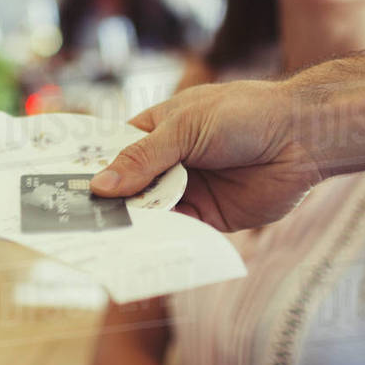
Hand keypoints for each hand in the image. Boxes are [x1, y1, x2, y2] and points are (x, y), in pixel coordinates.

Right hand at [91, 80, 323, 231]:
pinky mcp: (211, 217)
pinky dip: (164, 239)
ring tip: (105, 242)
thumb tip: (99, 186)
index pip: (115, 152)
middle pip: (129, 188)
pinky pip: (180, 231)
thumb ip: (143, 160)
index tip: (61, 191)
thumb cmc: (244, 115)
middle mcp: (169, 161)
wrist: (304, 137)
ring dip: (135, 225)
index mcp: (158, 130)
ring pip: (152, 213)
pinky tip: (146, 249)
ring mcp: (189, 190)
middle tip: (77, 225)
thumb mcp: (185, 130)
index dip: (92, 169)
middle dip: (109, 203)